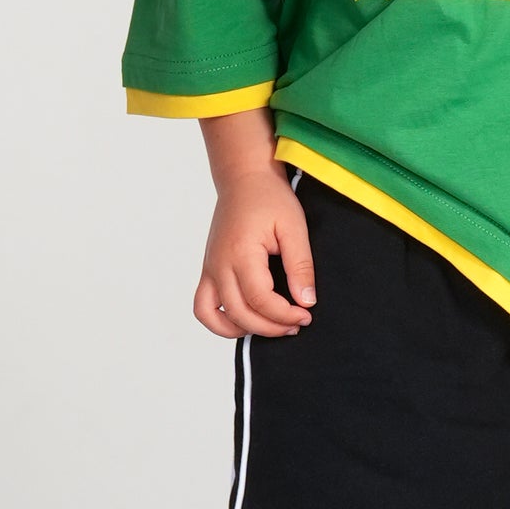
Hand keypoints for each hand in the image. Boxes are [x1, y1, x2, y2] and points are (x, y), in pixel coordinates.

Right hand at [194, 165, 314, 338]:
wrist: (244, 179)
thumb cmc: (269, 198)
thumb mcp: (294, 228)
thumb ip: (300, 266)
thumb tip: (306, 301)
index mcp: (241, 252)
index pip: (261, 299)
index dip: (285, 314)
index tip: (306, 314)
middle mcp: (219, 264)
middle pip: (240, 313)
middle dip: (271, 327)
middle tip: (297, 324)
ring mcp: (209, 269)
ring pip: (214, 316)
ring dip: (242, 330)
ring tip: (270, 326)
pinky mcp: (208, 270)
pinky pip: (203, 307)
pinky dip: (220, 322)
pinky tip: (246, 321)